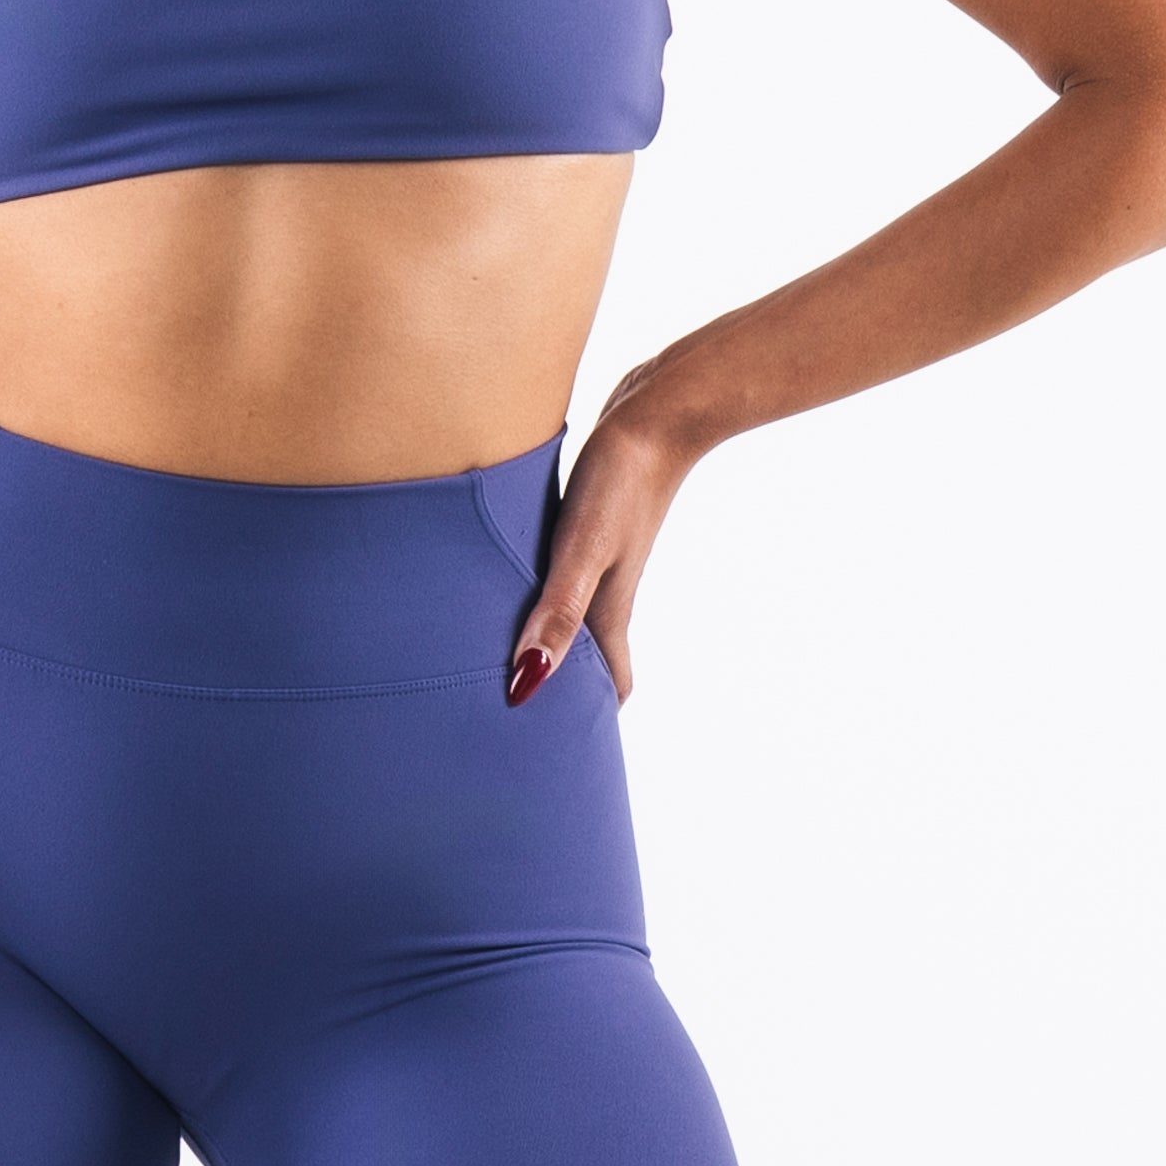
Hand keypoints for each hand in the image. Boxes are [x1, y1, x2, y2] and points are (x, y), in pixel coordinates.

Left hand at [501, 371, 707, 710]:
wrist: (661, 410)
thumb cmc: (620, 481)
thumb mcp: (581, 553)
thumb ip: (554, 616)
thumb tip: (525, 685)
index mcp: (607, 613)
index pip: (607, 688)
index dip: (589, 724)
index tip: (561, 756)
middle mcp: (606, 593)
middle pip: (588, 658)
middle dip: (563, 691)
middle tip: (519, 717)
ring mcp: (600, 559)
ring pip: (574, 617)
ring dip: (549, 642)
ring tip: (504, 661)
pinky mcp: (590, 525)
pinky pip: (563, 576)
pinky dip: (541, 596)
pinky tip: (510, 582)